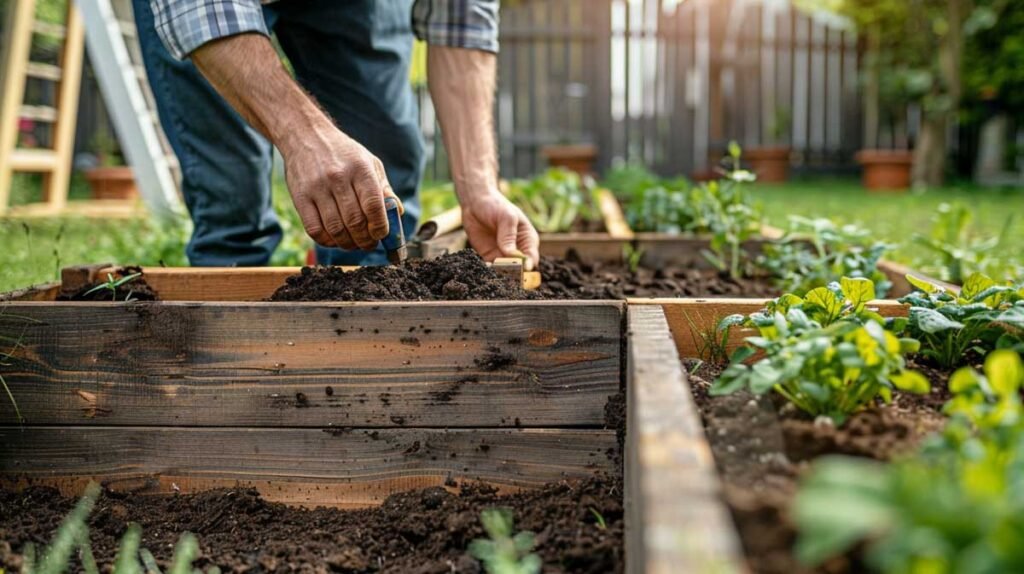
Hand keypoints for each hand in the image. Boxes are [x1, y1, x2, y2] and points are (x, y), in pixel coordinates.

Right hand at [281, 118, 400, 250]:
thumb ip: (384, 189)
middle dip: (365, 240)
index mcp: (360, 169)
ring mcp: (317, 188)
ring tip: (354, 244)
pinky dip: (327, 241)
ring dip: (348, 244)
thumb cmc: (343, 153)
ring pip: (335, 229)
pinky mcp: (300, 197)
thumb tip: (397, 213)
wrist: (305, 135)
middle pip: (355, 222)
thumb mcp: (370, 162)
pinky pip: (314, 229)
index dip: (380, 228)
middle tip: (369, 244)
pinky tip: (335, 239)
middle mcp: (338, 178)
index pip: (373, 206)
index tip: (382, 236)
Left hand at [461, 191, 539, 269]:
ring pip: (506, 271)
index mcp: (528, 240)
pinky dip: (489, 272)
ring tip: (495, 271)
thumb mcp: (506, 217)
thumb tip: (511, 254)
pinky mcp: (490, 257)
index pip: (532, 258)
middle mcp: (518, 250)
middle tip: (507, 272)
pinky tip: (485, 268)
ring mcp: (503, 255)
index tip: (522, 268)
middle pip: (520, 269)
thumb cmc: (496, 206)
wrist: (476, 203)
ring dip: (502, 274)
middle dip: (515, 274)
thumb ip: (509, 236)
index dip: (528, 265)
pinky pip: (492, 269)